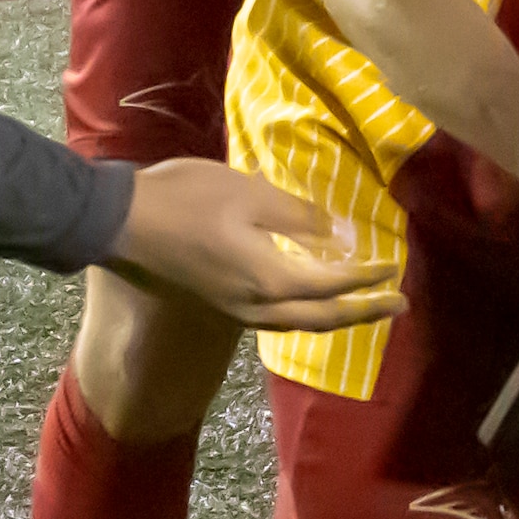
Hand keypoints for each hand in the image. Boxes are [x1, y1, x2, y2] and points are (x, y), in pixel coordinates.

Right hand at [106, 162, 401, 330]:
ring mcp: (234, 310)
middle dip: (362, 312)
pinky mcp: (219, 304)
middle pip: (320, 318)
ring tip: (362, 309)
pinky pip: (274, 319)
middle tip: (397, 306)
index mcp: (269, 279)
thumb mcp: (251, 195)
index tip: (394, 269)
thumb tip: (338, 233)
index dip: (366, 277)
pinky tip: (307, 302)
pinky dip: (303, 314)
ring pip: (296, 324)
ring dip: (334, 319)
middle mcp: (256, 305)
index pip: (332, 284)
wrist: (121, 222)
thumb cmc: (188, 199)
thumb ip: (298, 217)